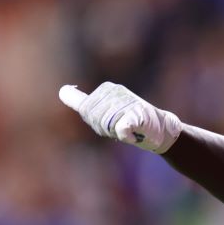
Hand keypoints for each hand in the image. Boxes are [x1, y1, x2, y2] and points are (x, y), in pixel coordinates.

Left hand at [59, 82, 182, 153]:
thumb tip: (63, 91)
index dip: (94, 119)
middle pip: (92, 118)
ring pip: (104, 125)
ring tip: (129, 128)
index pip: (84, 107)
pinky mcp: (135, 114)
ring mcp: (124, 101)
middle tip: (121, 127)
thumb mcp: (106, 111)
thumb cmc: (132, 122)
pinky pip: (120, 128)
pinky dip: (125, 135)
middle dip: (104, 128)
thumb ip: (86, 104)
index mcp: (106, 88)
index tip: (110, 120)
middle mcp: (114, 91)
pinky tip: (131, 134)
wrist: (161, 129)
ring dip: (115, 132)